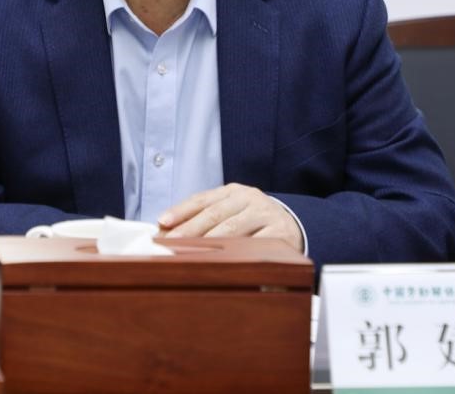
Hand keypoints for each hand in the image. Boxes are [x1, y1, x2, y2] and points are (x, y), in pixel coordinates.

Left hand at [157, 183, 303, 252]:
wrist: (292, 226)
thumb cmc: (252, 222)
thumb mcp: (230, 213)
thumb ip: (201, 218)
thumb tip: (164, 231)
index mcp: (233, 192)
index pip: (202, 200)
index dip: (181, 211)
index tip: (162, 223)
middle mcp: (250, 198)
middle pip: (215, 215)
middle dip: (190, 230)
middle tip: (169, 244)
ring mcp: (265, 215)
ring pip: (232, 230)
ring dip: (209, 244)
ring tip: (189, 255)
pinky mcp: (280, 234)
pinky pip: (254, 246)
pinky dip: (236, 255)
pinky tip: (222, 262)